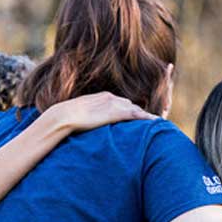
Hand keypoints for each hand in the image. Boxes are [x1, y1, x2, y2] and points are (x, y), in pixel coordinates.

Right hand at [41, 92, 156, 132]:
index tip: (136, 116)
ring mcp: (115, 104)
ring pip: (136, 110)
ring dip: (146, 117)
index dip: (130, 110)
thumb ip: (91, 116)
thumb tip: (90, 124)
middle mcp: (112, 98)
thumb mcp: (82, 114)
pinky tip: (156, 123)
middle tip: (151, 122)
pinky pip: (136, 115)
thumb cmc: (67, 117)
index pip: (122, 103)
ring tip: (157, 124)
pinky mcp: (116, 112)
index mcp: (104, 97)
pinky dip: (147, 118)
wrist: (64, 116)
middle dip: (140, 113)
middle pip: (132, 105)